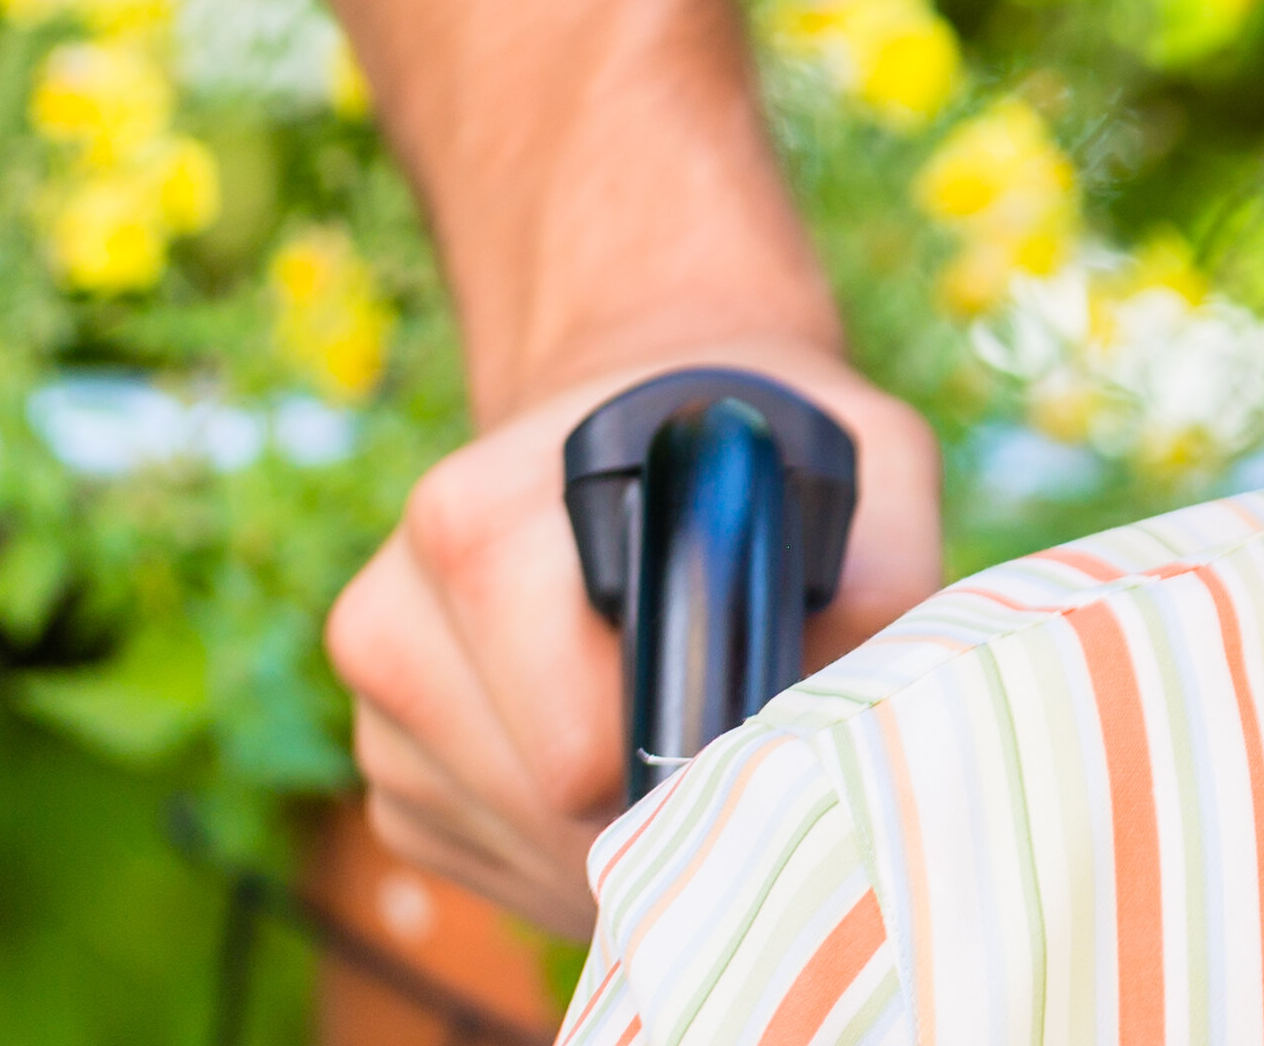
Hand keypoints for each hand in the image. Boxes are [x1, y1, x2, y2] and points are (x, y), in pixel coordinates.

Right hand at [324, 332, 942, 936]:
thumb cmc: (768, 447)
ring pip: (518, 843)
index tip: (764, 737)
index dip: (694, 756)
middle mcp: (397, 609)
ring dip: (621, 830)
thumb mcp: (864, 458)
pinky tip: (636, 762)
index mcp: (481, 520)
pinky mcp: (390, 772)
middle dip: (664, 799)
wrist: (657, 407)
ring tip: (702, 740)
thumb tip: (846, 722)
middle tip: (752, 743)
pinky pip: (488, 856)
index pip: (578, 733)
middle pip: (546, 807)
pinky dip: (570, 845)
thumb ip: (880, 574)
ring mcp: (382, 700)